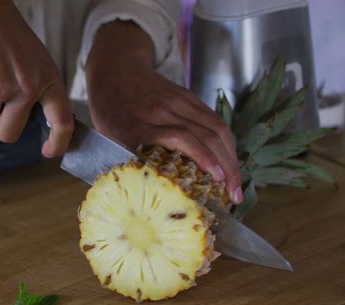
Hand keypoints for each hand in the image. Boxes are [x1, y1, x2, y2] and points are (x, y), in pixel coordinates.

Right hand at [0, 0, 73, 156]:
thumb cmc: (4, 33)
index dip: (58, 142)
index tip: (49, 152)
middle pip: (9, 132)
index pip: (63, 120)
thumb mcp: (35, 60)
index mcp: (48, 79)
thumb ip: (39, 89)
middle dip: (0, 123)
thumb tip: (43, 119)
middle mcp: (27, 87)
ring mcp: (1, 88)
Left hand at [86, 22, 242, 202]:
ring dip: (231, 157)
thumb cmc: (109, 111)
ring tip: (236, 184)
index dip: (203, 158)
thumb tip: (151, 193)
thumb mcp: (108, 139)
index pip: (179, 138)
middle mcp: (162, 111)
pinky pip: (215, 120)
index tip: (217, 181)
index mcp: (138, 124)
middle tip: (234, 194)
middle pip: (205, 135)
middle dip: (226, 167)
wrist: (115, 70)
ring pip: (216, 128)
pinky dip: (226, 143)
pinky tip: (230, 161)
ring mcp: (178, 101)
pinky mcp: (189, 97)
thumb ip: (130, 161)